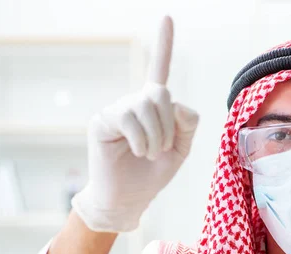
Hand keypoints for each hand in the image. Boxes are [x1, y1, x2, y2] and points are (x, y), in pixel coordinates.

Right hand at [72, 16, 198, 231]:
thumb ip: (186, 124)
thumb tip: (174, 104)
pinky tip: (137, 151)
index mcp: (154, 108)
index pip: (160, 71)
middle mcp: (134, 102)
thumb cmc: (152, 174)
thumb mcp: (180, 150)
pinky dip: (142, 140)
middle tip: (162, 148)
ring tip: (149, 153)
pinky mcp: (103, 120)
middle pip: (162, 94)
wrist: (128, 199)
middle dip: (169, 126)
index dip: (164, 44)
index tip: (167, 16)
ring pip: (148, 106)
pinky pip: (130, 119)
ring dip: (157, 137)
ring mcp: (117, 109)